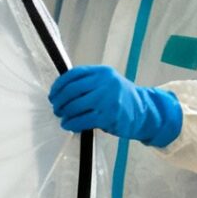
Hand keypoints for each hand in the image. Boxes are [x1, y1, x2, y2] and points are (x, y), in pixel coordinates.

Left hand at [50, 66, 182, 147]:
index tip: (53, 94)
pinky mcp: (107, 116)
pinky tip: (69, 125)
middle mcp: (105, 83)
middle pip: (71, 90)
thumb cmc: (122, 99)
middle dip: (59, 101)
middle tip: (56, 108)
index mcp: (102, 72)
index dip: (59, 85)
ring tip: (63, 117)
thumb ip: (89, 83)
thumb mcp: (108, 83)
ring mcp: (106, 99)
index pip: (73, 75)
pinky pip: (82, 120)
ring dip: (64, 113)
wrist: (143, 112)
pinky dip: (72, 123)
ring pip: (75, 106)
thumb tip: (62, 91)